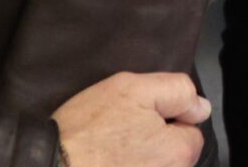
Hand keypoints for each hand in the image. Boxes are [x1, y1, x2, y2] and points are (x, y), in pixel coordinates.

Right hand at [54, 72, 207, 166]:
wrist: (47, 166)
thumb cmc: (88, 130)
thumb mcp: (132, 89)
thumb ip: (176, 91)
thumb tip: (200, 107)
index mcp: (178, 155)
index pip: (191, 132)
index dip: (168, 119)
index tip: (140, 116)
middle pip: (173, 155)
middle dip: (154, 142)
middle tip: (120, 132)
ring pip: (152, 165)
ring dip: (138, 158)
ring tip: (108, 150)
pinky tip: (105, 163)